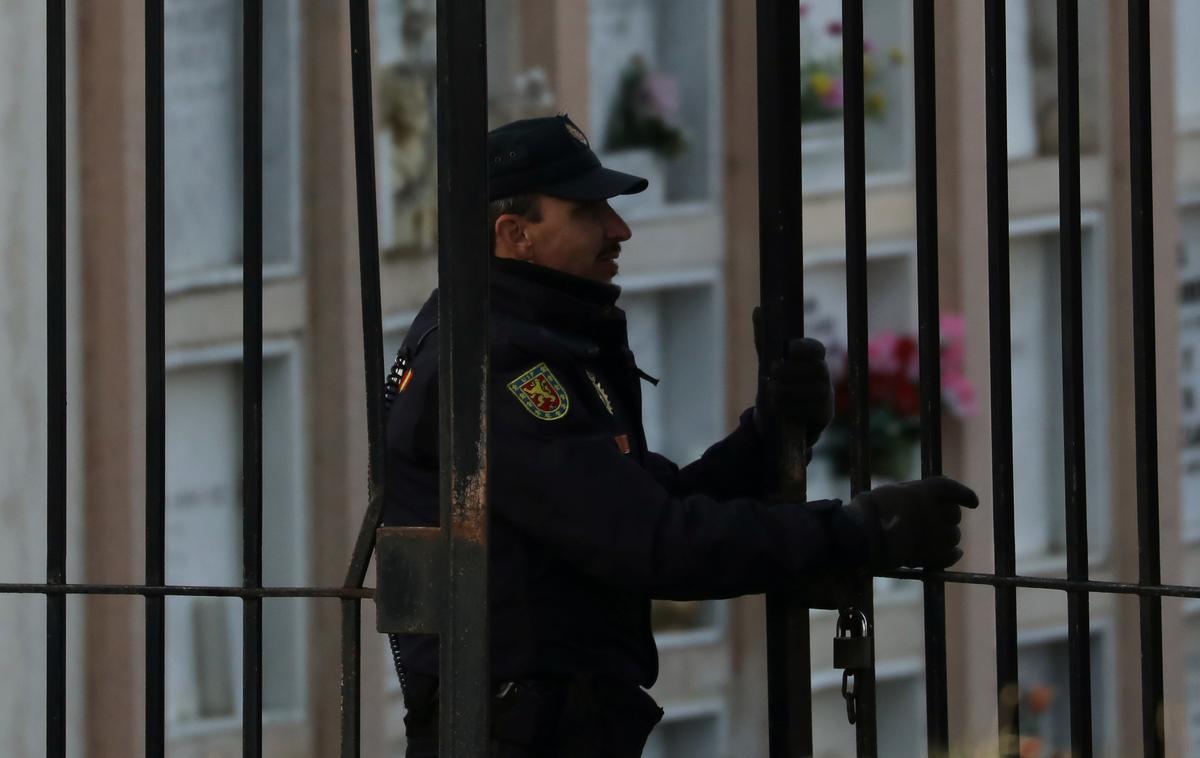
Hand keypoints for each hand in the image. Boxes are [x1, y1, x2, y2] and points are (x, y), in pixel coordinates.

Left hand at [752, 306, 833, 444]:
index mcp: (812, 358)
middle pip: (817, 369)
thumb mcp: (768, 361)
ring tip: (771, 389)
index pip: (817, 348)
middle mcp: (823, 375)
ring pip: (815, 390)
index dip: (806, 347)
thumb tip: (758, 309)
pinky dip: (792, 407)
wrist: (778, 415)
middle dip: (793, 370)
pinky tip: (777, 406)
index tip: (790, 348)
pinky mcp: (823, 414)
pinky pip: (812, 410)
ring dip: (790, 389)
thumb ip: (763, 338)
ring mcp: (825, 395)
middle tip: (772, 371)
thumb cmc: (777, 382)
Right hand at [843, 476, 978, 569]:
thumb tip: (925, 497)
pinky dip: (953, 555)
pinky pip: (950, 556)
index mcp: (925, 491)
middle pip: (954, 515)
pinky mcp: (930, 555)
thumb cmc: (869, 510)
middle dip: (950, 517)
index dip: (965, 495)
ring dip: (949, 537)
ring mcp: (933, 534)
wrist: (860, 535)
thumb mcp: (892, 491)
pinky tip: (954, 554)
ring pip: (953, 536)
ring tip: (937, 538)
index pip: (953, 489)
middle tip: (941, 520)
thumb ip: (913, 493)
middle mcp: (934, 511)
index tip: (973, 502)